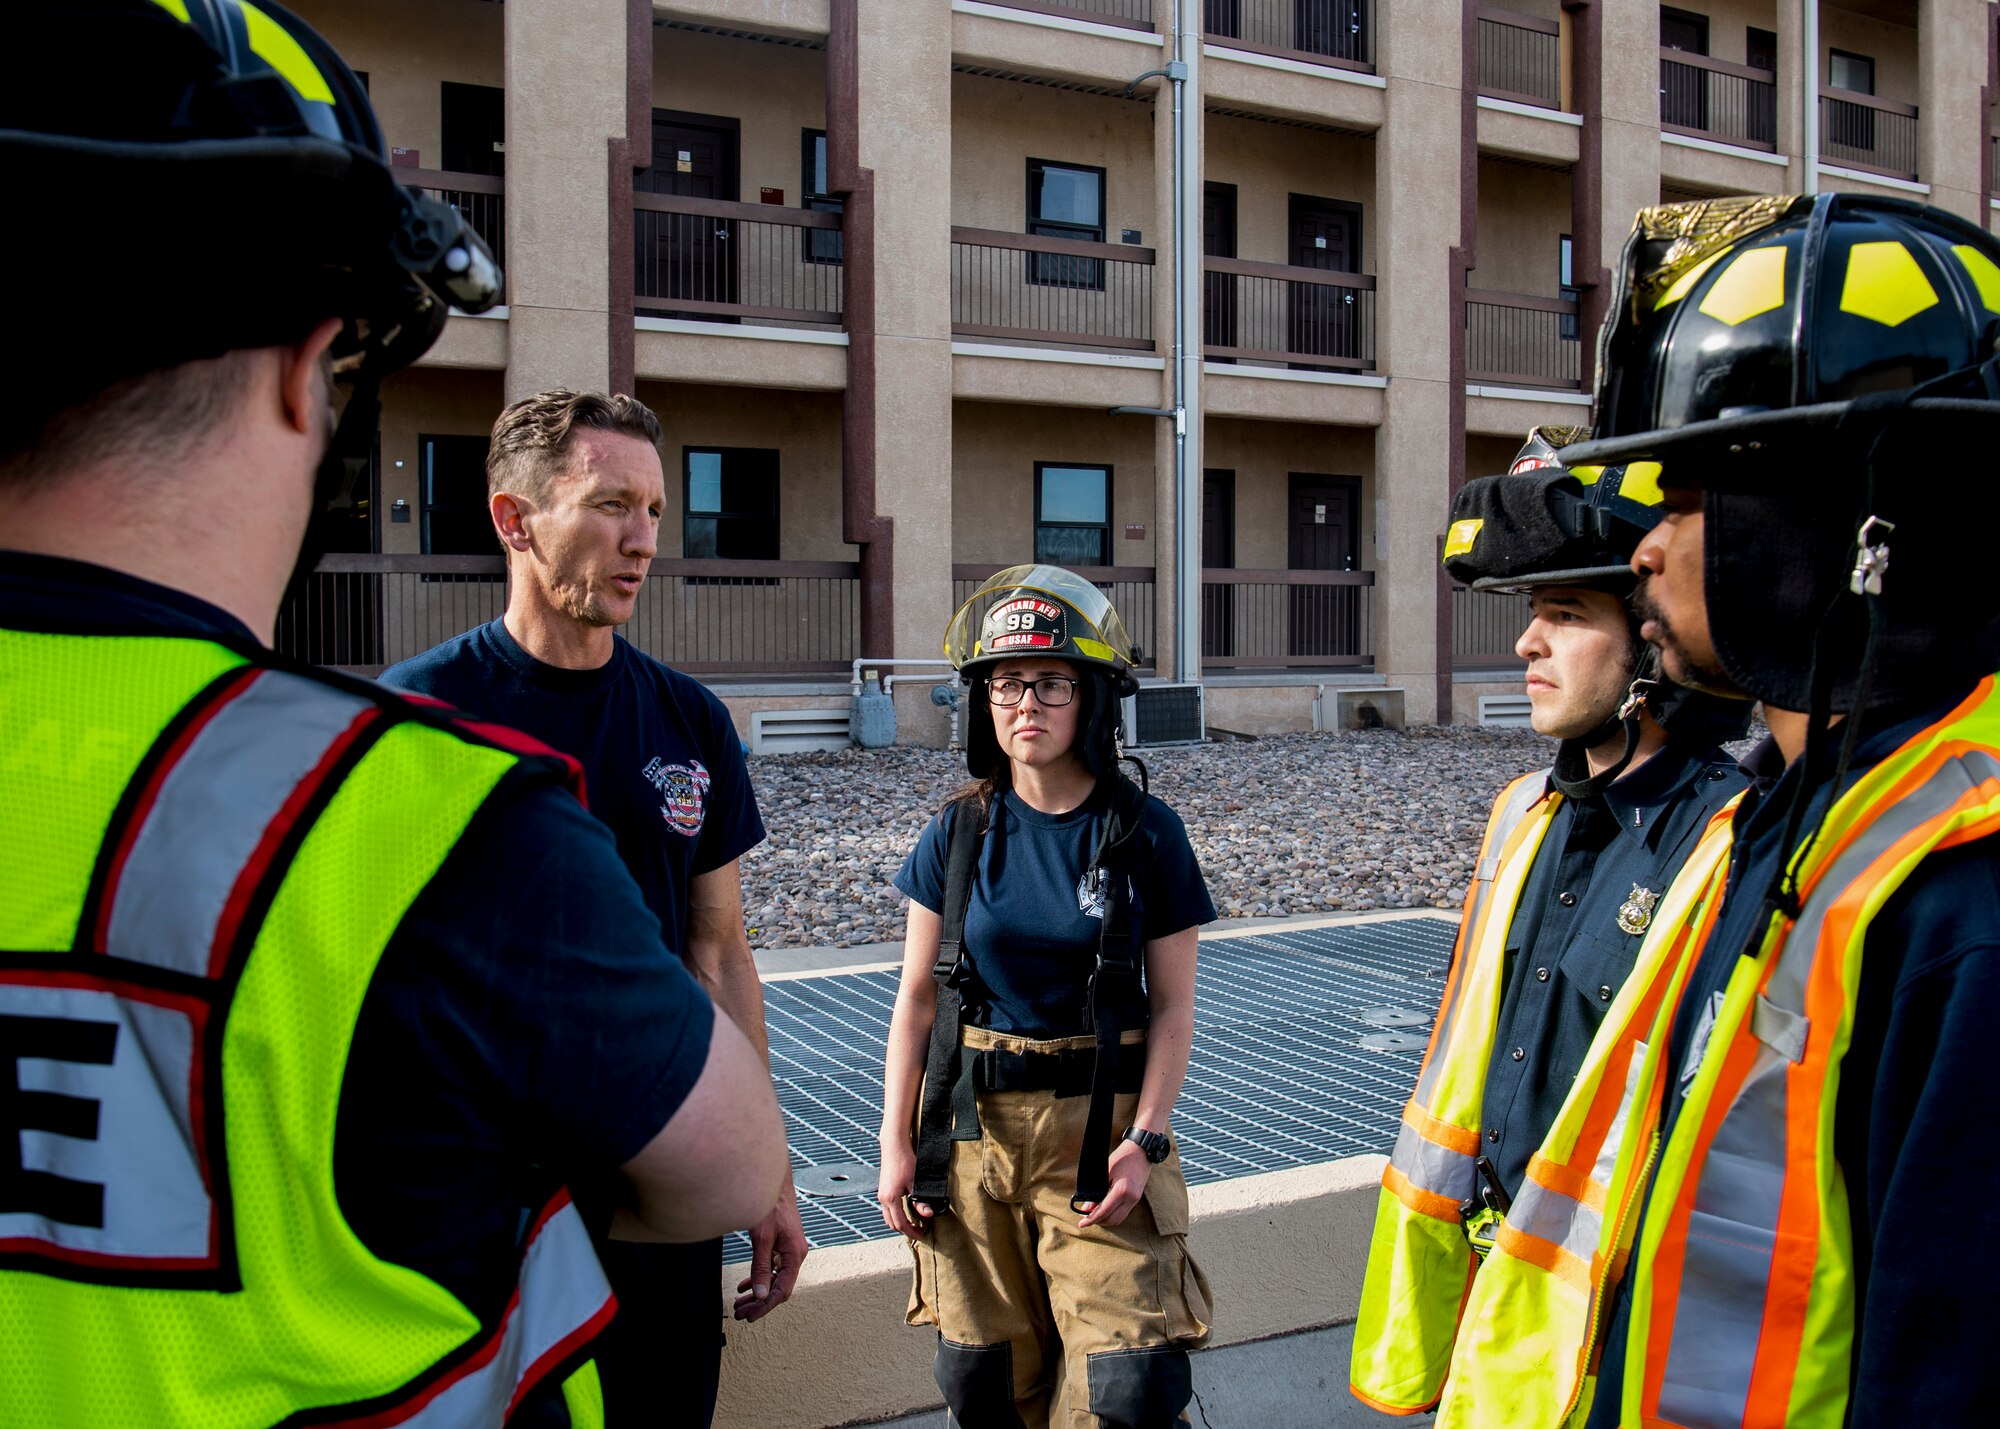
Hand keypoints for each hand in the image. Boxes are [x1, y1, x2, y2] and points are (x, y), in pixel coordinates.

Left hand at [732, 1179, 806, 1320]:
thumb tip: (761, 1294)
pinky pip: (771, 1268)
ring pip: (774, 1279)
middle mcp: (794, 1254)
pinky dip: (758, 1278)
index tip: (750, 1316)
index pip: (782, 1290)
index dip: (766, 1306)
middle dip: (759, 1303)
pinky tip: (744, 1286)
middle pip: (778, 1287)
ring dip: (757, 1292)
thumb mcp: (762, 1238)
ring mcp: (788, 1250)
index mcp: (794, 1255)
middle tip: (740, 1314)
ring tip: (740, 1304)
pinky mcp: (780, 1244)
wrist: (773, 1181)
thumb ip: (761, 1267)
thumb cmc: (771, 1205)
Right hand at [876, 1135, 934, 1238]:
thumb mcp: (915, 1183)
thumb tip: (928, 1214)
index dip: (912, 1231)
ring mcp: (881, 1194)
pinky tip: (907, 1211)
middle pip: (892, 1224)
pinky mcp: (883, 1190)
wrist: (894, 1146)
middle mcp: (883, 1198)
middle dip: (906, 1230)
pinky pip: (888, 1209)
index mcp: (890, 1198)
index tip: (922, 1234)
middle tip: (920, 1231)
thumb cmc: (905, 1162)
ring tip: (914, 1223)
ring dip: (900, 1223)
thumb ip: (921, 1200)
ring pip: (888, 1217)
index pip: (900, 1223)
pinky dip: (896, 1215)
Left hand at [1075, 1139, 1151, 1229]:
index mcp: (1122, 1191)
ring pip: (1118, 1219)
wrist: (1140, 1152)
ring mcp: (1135, 1200)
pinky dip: (1113, 1216)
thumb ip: (1096, 1192)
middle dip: (1098, 1221)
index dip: (1091, 1219)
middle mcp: (1130, 1198)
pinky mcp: (1136, 1199)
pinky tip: (1105, 1212)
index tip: (1081, 1224)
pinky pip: (1123, 1214)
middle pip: (1111, 1219)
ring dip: (1105, 1220)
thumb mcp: (1105, 1172)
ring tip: (1094, 1216)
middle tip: (1085, 1218)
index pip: (1104, 1211)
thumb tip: (1087, 1208)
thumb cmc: (1122, 1158)